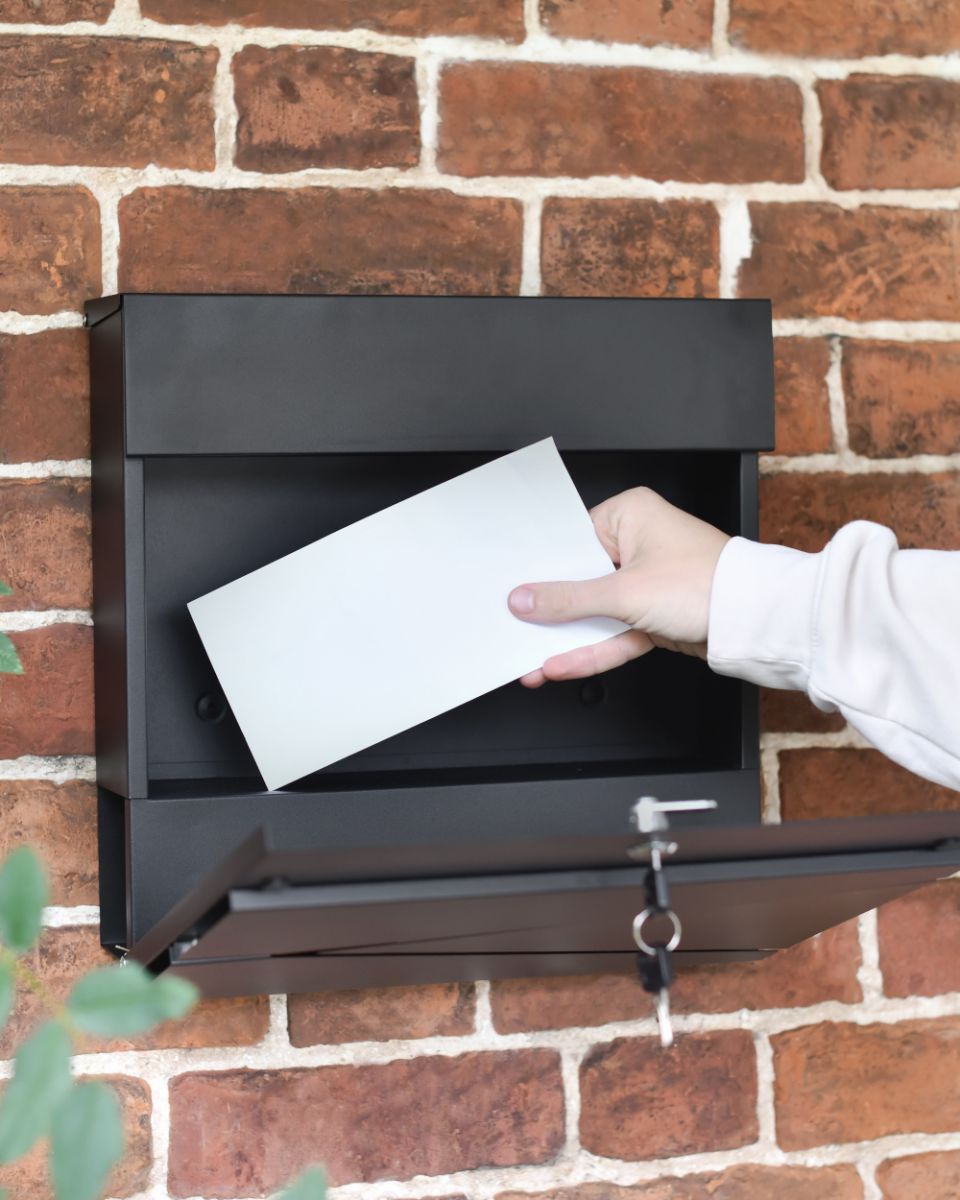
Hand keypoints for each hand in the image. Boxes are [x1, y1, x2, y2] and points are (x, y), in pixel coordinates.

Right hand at [508, 487, 730, 687]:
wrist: (754, 622)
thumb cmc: (706, 584)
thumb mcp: (624, 592)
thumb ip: (569, 599)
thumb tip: (526, 598)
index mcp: (630, 514)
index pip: (570, 541)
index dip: (540, 568)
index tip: (512, 588)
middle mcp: (638, 543)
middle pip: (580, 579)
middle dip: (549, 612)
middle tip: (513, 626)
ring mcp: (645, 581)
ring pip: (596, 612)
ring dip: (566, 638)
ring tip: (531, 658)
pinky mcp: (653, 614)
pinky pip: (614, 633)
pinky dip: (592, 650)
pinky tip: (562, 664)